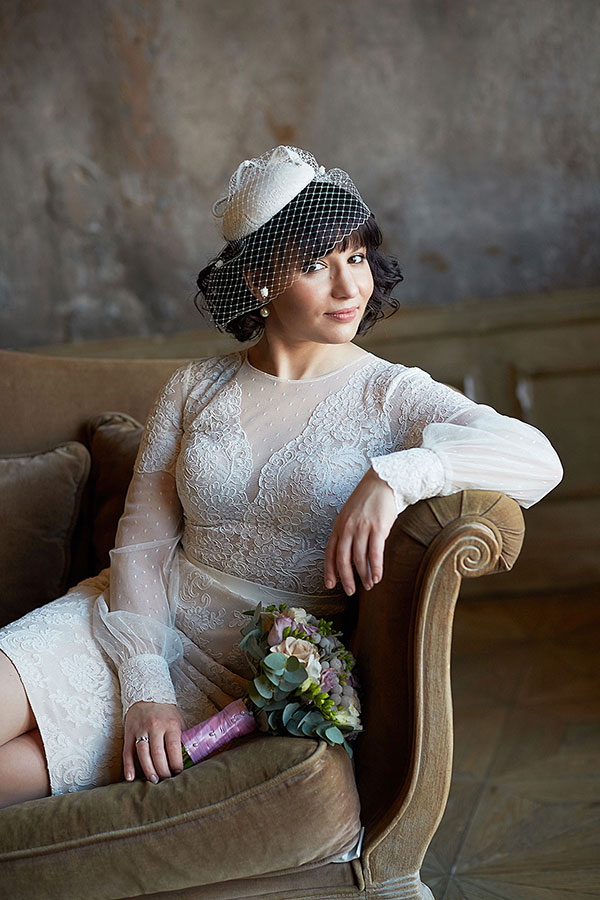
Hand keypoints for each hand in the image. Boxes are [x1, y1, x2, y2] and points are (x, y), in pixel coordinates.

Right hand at [123, 701, 183, 783]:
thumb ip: (179, 738)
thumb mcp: (177, 721)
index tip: (178, 773)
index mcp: (170, 724)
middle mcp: (155, 726)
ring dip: (148, 770)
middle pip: (157, 753)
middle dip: (162, 770)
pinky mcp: (129, 733)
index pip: (173, 747)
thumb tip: (186, 759)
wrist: (147, 693)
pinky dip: (128, 766)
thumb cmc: (166, 712)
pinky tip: (130, 778)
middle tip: (166, 780)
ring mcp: (140, 729)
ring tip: (153, 781)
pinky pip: (127, 752)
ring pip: (143, 753)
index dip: (176, 762)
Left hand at [324, 467, 396, 594]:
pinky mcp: (378, 528)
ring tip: (369, 585)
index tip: (331, 584)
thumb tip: (348, 557)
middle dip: (346, 578)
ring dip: (364, 575)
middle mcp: (347, 528)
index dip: (330, 570)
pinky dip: (376, 568)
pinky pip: (375, 553)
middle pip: (343, 559)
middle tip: (350, 591)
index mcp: (338, 526)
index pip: (330, 552)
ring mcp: (362, 528)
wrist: (382, 483)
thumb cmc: (366, 501)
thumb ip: (346, 533)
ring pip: (360, 558)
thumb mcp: (350, 516)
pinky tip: (377, 577)